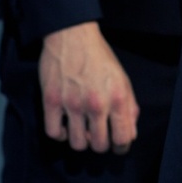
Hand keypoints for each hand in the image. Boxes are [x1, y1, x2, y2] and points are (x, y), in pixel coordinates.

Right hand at [39, 21, 138, 153]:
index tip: (117, 145)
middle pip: (99, 145)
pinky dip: (60, 134)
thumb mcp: (122, 78)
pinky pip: (54, 133)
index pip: (123, 138)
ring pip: (76, 144)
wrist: (73, 35)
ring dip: (81, 140)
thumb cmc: (100, 57)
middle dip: (100, 144)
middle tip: (98, 135)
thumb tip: (130, 132)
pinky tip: (65, 126)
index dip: (121, 146)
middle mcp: (96, 104)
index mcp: (117, 98)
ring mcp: (72, 104)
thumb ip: (129, 106)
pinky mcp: (51, 102)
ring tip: (82, 129)